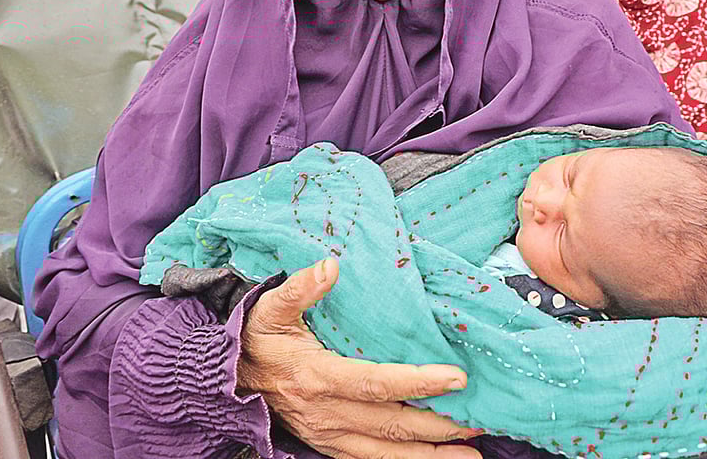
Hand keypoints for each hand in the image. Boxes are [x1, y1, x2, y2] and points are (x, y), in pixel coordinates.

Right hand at [237, 258, 483, 458]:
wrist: (225, 380)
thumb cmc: (255, 339)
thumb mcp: (271, 307)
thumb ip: (302, 287)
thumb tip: (331, 266)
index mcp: (317, 377)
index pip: (377, 383)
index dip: (419, 383)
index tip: (457, 378)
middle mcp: (326, 413)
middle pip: (392, 424)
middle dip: (440, 426)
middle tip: (481, 420)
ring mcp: (328, 434)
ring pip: (387, 452)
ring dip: (430, 455)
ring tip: (471, 454)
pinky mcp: (329, 445)